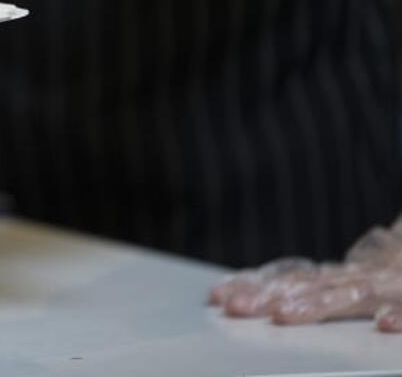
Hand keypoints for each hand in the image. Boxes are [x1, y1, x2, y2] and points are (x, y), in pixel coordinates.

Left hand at [209, 218, 401, 331]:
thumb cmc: (376, 276)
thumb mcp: (334, 280)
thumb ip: (295, 285)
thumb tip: (231, 294)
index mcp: (328, 276)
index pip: (284, 279)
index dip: (251, 286)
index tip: (217, 297)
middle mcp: (349, 277)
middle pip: (306, 285)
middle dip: (269, 296)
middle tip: (237, 308)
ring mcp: (381, 285)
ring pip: (349, 294)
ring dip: (317, 304)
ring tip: (286, 314)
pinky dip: (399, 314)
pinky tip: (385, 324)